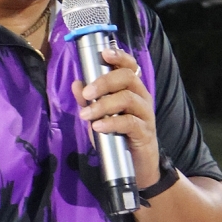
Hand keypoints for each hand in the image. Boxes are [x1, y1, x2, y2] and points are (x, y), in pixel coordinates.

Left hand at [71, 47, 158, 187]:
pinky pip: (129, 122)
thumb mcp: (98, 117)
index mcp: (131, 89)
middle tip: (86, 94)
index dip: (118, 56)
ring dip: (103, 105)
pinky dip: (111, 123)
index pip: (129, 66)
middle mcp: (141, 97)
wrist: (137, 167)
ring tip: (86, 115)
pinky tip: (98, 127)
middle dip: (104, 82)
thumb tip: (76, 83)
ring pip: (127, 98)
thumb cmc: (118, 137)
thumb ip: (88, 101)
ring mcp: (145, 114)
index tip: (103, 54)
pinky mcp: (145, 132)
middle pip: (127, 77)